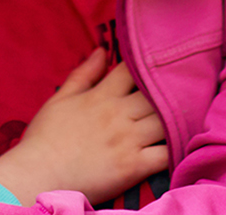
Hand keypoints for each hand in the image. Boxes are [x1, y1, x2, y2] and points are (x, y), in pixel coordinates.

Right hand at [0, 48, 168, 204]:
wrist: (38, 174)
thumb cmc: (45, 138)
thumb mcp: (60, 99)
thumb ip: (84, 74)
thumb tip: (102, 51)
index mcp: (101, 96)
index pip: (132, 70)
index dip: (147, 65)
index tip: (157, 65)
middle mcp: (118, 114)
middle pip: (157, 94)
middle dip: (170, 90)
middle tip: (182, 89)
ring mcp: (128, 140)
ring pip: (166, 120)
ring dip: (178, 117)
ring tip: (186, 114)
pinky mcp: (134, 167)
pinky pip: (166, 154)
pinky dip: (177, 148)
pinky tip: (182, 144)